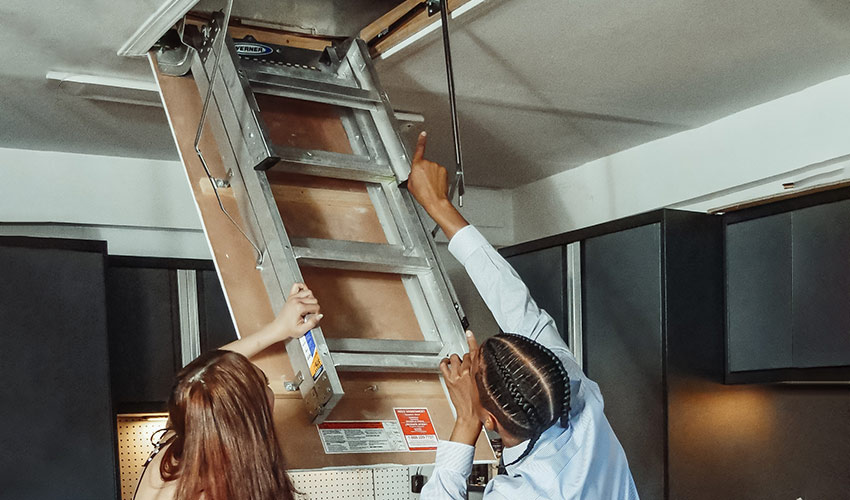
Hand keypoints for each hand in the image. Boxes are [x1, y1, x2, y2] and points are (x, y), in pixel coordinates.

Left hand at [268, 283, 322, 341]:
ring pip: (309, 292)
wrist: (278, 329)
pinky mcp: (290, 297)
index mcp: (299, 308)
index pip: (316, 306)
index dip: (317, 313)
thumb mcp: (302, 330)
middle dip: (314, 307)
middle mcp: (296, 300)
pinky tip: (304, 294)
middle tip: (310, 314)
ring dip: (311, 299)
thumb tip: (320, 315)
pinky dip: (302, 287)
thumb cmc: (288, 330)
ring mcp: (293, 297)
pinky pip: (297, 285)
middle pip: (314, 299)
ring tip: (308, 307)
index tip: (313, 318)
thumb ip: (313, 322)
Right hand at [406, 132, 467, 238]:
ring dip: (431, 175)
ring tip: (430, 185)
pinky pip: (439, 172)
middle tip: (423, 182)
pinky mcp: (444, 170)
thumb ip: (412, 175)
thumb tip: (415, 173)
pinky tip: (435, 184)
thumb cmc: (424, 195)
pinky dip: (438, 177)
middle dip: (424, 171)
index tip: (423, 134)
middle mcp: (428, 164)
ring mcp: (437, 167)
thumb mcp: (411, 185)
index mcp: (418, 166)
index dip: (421, 141)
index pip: (419, 150)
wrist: (436, 201)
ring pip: (432, 168)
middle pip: (425, 164)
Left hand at [440, 330, 482, 445]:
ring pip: (454, 358)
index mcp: (478, 372)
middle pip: (464, 355)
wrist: (471, 416)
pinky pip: (443, 365)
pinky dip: (444, 363)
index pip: (475, 351)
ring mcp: (457, 375)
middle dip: (464, 359)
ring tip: (455, 366)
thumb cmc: (480, 406)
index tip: (469, 333)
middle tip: (464, 366)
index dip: (472, 340)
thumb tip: (482, 370)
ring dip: (454, 361)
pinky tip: (446, 365)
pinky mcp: (449, 380)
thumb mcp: (486, 388)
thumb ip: (483, 376)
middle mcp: (467, 371)